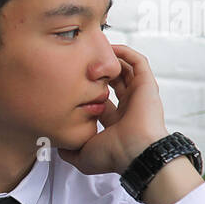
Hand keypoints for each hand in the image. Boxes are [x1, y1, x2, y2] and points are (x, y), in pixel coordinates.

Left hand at [57, 43, 168, 175]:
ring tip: (95, 50)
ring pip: (126, 70)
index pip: (101, 100)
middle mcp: (128, 107)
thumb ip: (69, 151)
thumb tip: (57, 148)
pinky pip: (139, 62)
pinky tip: (110, 48)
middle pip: (114, 82)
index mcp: (115, 122)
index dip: (88, 90)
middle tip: (83, 61)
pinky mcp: (147, 85)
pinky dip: (126, 53)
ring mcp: (139, 95)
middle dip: (99, 72)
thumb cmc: (113, 155)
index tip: (72, 81)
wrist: (135, 152)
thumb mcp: (83, 156)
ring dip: (111, 60)